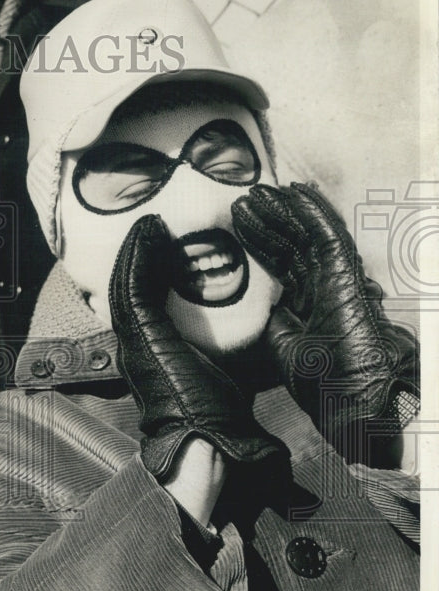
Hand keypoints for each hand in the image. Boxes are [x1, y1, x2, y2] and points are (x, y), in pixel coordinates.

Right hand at [109, 214, 284, 477]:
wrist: (207, 439)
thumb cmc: (219, 411)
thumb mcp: (220, 363)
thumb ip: (222, 340)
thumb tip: (254, 321)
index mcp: (150, 345)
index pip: (145, 297)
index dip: (152, 269)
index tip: (168, 245)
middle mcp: (134, 338)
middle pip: (131, 283)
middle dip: (142, 252)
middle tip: (156, 223)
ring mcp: (131, 334)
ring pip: (127, 278)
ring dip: (139, 246)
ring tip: (152, 221)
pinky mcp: (138, 330)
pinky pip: (133, 282)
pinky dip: (140, 253)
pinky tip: (150, 229)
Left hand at [231, 183, 419, 463]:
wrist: (353, 401)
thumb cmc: (323, 383)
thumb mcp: (282, 349)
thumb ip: (271, 324)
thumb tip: (257, 306)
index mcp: (308, 303)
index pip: (281, 261)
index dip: (261, 240)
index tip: (237, 220)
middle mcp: (323, 286)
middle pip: (292, 243)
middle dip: (268, 219)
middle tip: (242, 197)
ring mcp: (337, 279)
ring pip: (308, 234)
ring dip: (284, 209)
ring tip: (259, 190)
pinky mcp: (347, 277)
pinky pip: (328, 237)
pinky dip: (312, 213)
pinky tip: (295, 193)